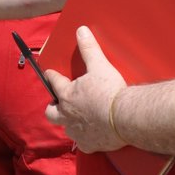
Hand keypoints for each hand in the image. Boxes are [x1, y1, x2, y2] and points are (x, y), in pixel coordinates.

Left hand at [44, 26, 126, 152]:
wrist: (125, 117)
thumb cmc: (111, 91)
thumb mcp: (99, 66)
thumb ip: (89, 49)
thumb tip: (81, 30)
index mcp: (68, 95)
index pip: (54, 83)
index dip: (51, 76)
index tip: (49, 73)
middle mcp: (68, 115)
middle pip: (51, 113)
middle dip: (52, 107)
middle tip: (55, 104)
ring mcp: (77, 131)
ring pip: (66, 129)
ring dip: (69, 123)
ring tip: (77, 120)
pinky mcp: (89, 144)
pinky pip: (83, 144)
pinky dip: (86, 140)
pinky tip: (92, 136)